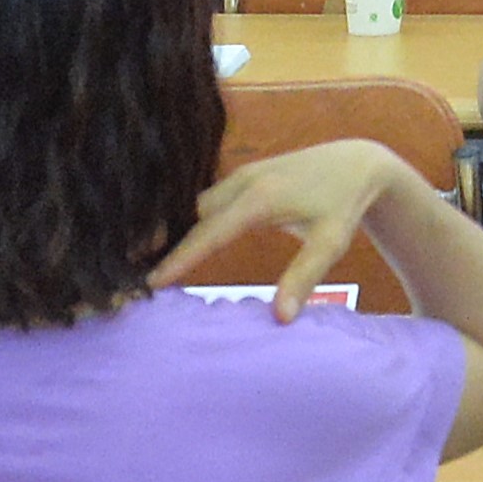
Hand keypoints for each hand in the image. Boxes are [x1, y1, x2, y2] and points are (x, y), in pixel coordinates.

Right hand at [149, 138, 416, 322]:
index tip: (150, 282)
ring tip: (132, 262)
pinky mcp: (241, 179)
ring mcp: (240, 177)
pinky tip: (162, 242)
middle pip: (190, 217)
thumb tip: (281, 319)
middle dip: (158, 242)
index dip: (179, 258)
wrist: (358, 162)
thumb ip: (306, 277)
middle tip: (124, 275)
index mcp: (260, 198)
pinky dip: (183, 222)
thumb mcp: (332, 241)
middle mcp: (242, 182)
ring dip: (168, 230)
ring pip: (193, 207)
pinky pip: (203, 202)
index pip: (209, 233)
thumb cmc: (345, 204)